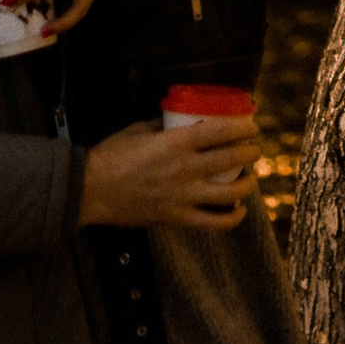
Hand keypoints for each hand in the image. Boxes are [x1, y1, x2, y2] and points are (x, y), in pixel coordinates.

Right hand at [81, 118, 255, 234]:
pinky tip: (238, 211)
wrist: (90, 191)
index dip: (242, 127)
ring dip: (247, 184)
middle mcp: (184, 169)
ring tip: (249, 177)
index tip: (253, 125)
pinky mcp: (176, 217)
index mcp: (174, 143)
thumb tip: (178, 120)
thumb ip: (161, 125)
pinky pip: (212, 223)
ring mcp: (182, 196)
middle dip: (250, 151)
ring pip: (229, 193)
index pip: (220, 131)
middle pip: (231, 159)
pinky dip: (231, 219)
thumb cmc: (110, 157)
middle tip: (254, 148)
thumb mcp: (137, 129)